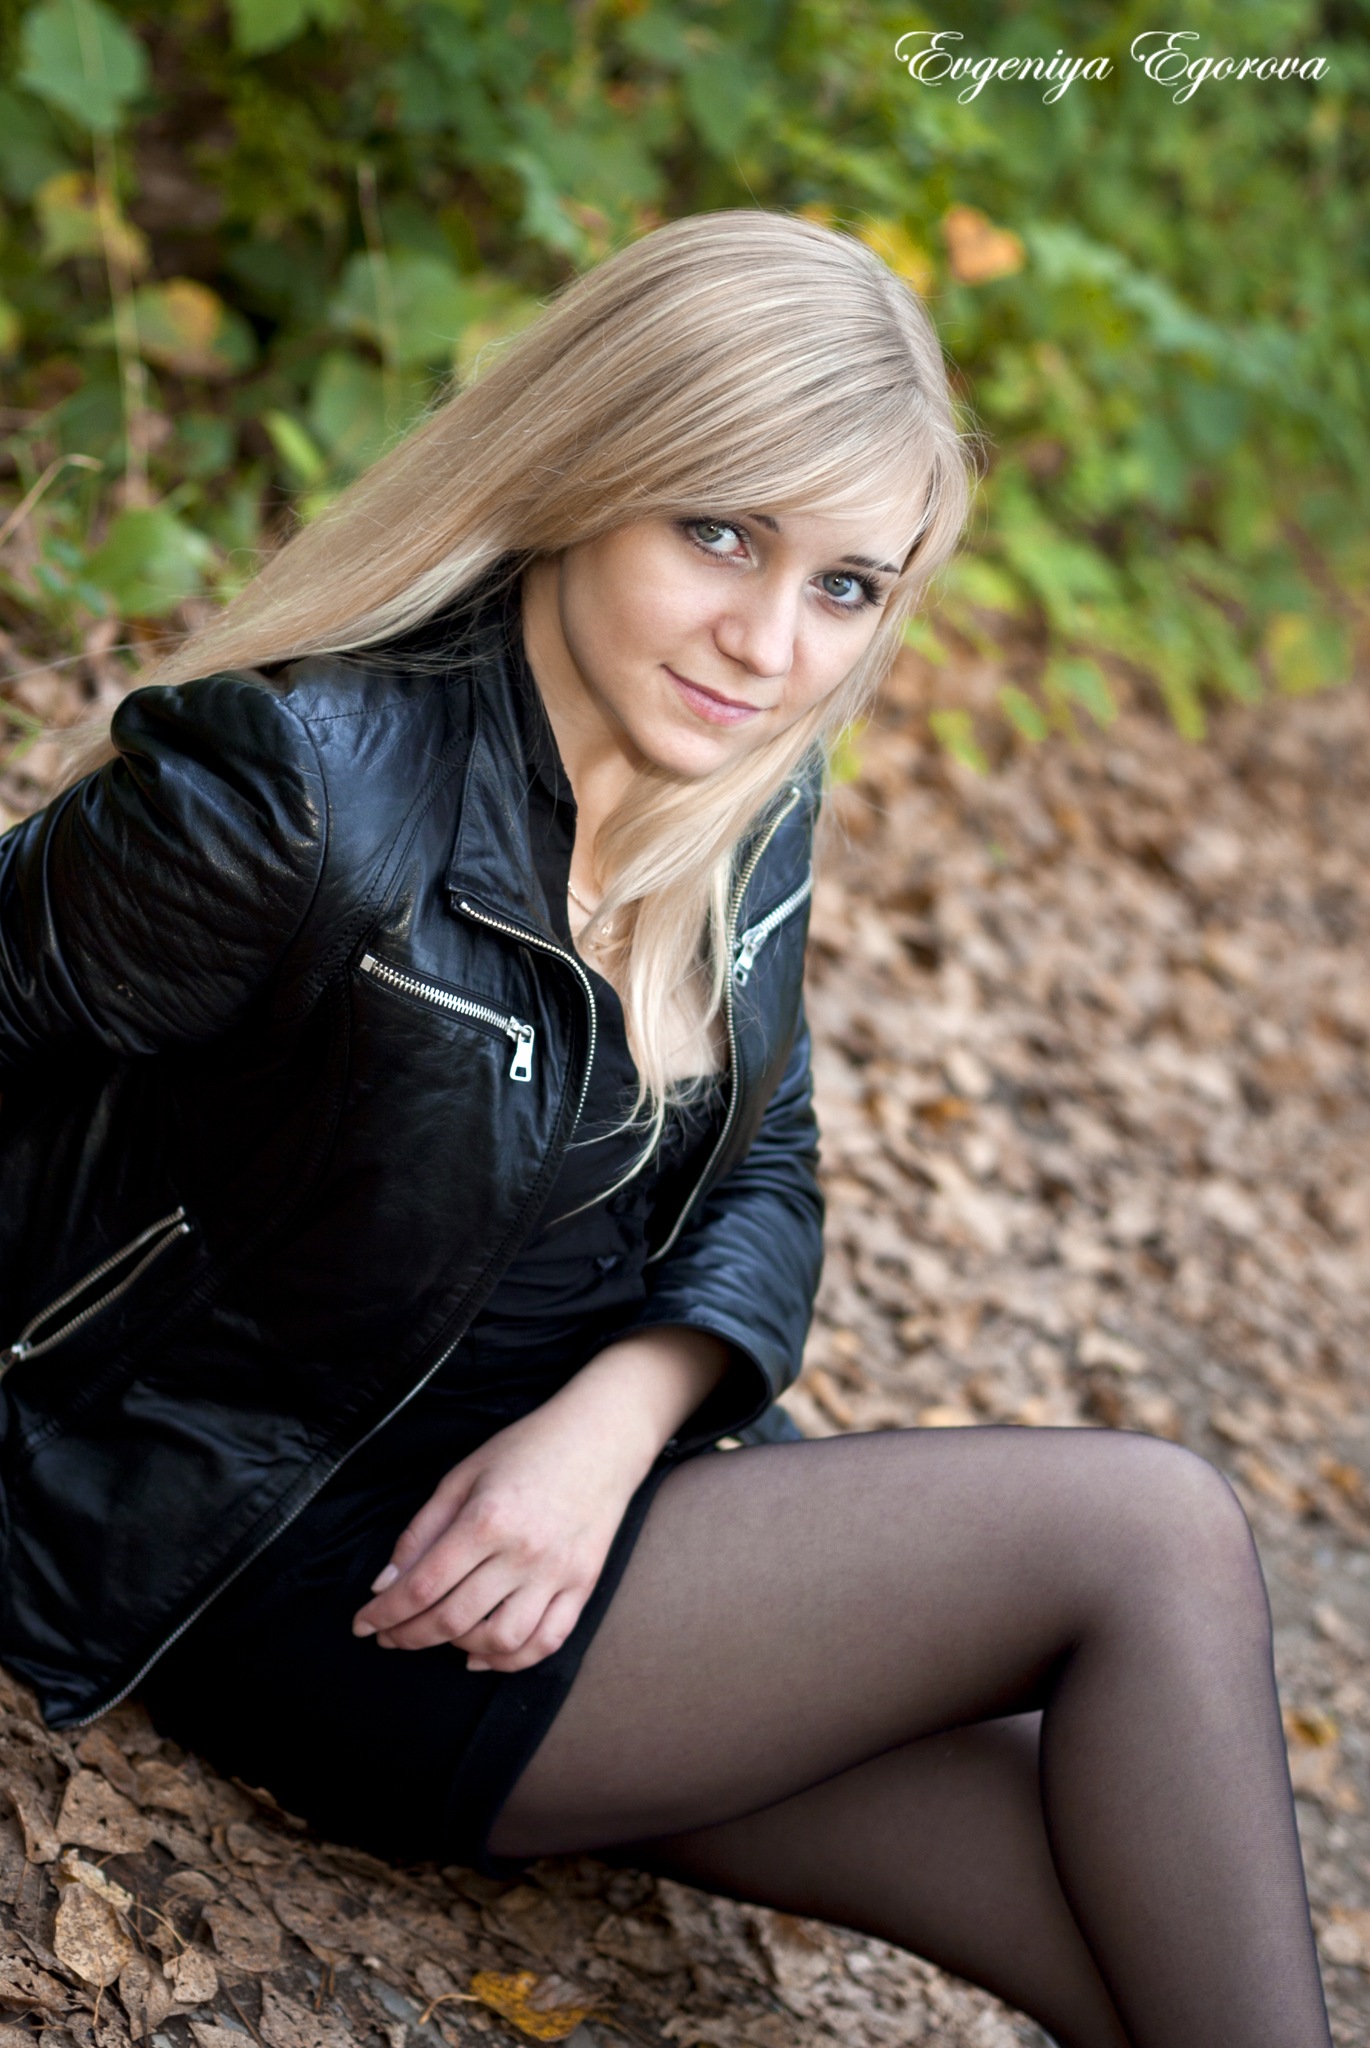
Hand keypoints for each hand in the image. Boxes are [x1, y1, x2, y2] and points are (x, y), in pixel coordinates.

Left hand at [350, 1327, 728, 1673]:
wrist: (603, 1436)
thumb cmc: (528, 1448)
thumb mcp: (464, 1474)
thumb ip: (422, 1529)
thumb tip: (385, 1583)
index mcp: (487, 1519)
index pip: (423, 1585)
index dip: (385, 1613)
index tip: (362, 1625)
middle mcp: (523, 1552)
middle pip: (453, 1619)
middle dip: (408, 1636)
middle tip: (388, 1637)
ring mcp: (557, 1573)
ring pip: (499, 1641)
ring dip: (457, 1649)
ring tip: (439, 1636)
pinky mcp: (583, 1585)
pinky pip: (547, 1641)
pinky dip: (511, 1660)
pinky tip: (483, 1656)